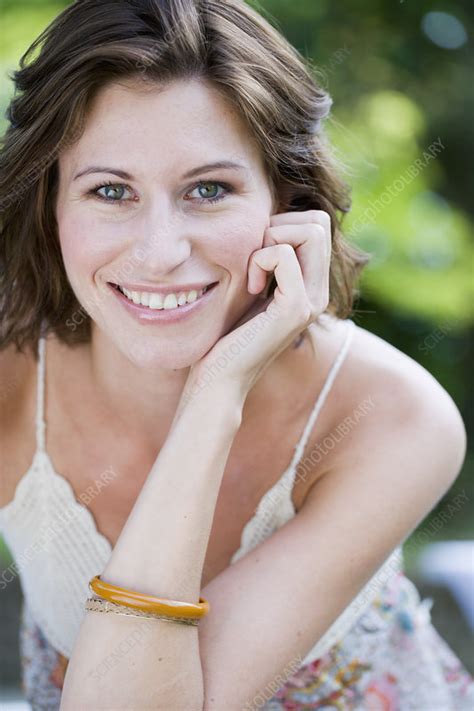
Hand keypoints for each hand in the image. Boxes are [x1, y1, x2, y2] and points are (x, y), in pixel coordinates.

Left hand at [182, 209, 331, 404]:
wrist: (221, 376)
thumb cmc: (226, 334)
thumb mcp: (251, 288)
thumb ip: (267, 261)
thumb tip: (267, 223)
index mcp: (312, 286)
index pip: (317, 224)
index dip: (283, 224)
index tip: (256, 256)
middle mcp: (319, 293)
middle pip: (318, 222)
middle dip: (279, 225)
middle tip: (254, 259)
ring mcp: (311, 301)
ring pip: (310, 230)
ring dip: (270, 240)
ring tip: (253, 274)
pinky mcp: (294, 308)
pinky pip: (282, 254)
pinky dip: (259, 260)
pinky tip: (251, 288)